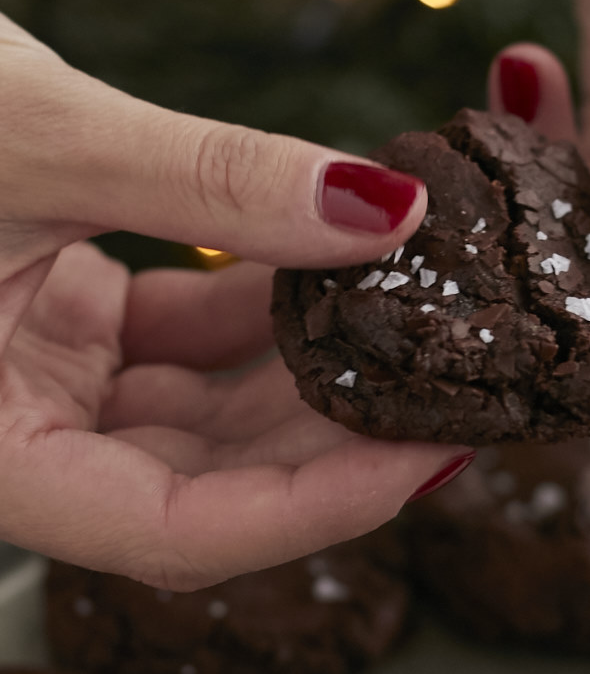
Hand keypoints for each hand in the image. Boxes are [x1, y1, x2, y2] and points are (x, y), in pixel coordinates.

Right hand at [0, 19, 468, 585]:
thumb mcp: (37, 138)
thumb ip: (214, 179)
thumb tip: (384, 207)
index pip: (168, 535)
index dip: (312, 510)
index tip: (430, 454)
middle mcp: (8, 434)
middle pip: (204, 479)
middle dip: (333, 436)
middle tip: (461, 381)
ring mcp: (33, 379)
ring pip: (203, 410)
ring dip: (310, 365)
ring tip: (422, 311)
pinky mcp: (53, 317)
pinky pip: (182, 336)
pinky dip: (260, 302)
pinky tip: (340, 255)